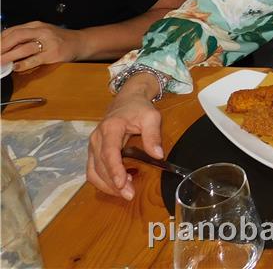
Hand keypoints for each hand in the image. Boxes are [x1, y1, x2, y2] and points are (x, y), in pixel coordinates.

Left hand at [1, 21, 83, 70]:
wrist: (80, 42)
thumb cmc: (59, 39)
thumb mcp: (41, 33)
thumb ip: (25, 37)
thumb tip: (5, 46)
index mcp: (36, 25)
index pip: (13, 30)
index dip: (0, 39)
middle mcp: (42, 31)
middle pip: (16, 36)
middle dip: (1, 46)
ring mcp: (48, 42)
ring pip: (24, 48)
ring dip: (9, 56)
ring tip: (0, 62)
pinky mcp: (53, 54)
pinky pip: (35, 59)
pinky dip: (23, 64)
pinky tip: (16, 67)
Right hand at [86, 77, 163, 199]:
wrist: (126, 100)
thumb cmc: (139, 108)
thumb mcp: (151, 117)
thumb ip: (153, 136)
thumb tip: (158, 155)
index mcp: (110, 128)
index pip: (109, 153)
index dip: (114, 170)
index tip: (122, 184)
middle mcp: (97, 138)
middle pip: (100, 166)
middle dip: (113, 183)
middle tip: (129, 194)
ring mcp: (92, 145)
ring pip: (93, 172)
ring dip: (106, 185)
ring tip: (125, 191)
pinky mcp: (93, 151)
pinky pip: (93, 170)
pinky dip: (103, 181)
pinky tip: (119, 184)